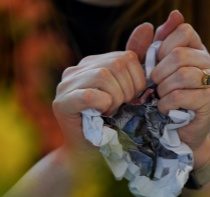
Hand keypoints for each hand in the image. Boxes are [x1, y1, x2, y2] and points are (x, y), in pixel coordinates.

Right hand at [52, 23, 153, 156]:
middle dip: (128, 90)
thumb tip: (147, 26)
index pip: (125, 57)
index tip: (132, 99)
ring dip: (116, 99)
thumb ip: (137, 62)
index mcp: (92, 64)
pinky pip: (90, 94)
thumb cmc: (114, 126)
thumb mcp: (130, 91)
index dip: (137, 80)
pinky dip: (103, 105)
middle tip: (122, 108)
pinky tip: (102, 114)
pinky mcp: (61, 103)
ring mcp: (65, 85)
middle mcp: (76, 70)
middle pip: (116, 64)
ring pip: (103, 76)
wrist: (93, 157)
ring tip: (111, 112)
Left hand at [148, 11, 209, 168]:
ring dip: (163, 89)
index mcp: (199, 51)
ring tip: (162, 98)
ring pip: (181, 74)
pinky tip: (166, 109)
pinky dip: (166, 104)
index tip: (156, 65)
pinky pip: (180, 95)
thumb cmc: (165, 100)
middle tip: (156, 87)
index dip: (163, 47)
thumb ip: (154, 44)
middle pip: (179, 54)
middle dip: (159, 73)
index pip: (183, 31)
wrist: (178, 134)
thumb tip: (174, 14)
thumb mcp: (153, 71)